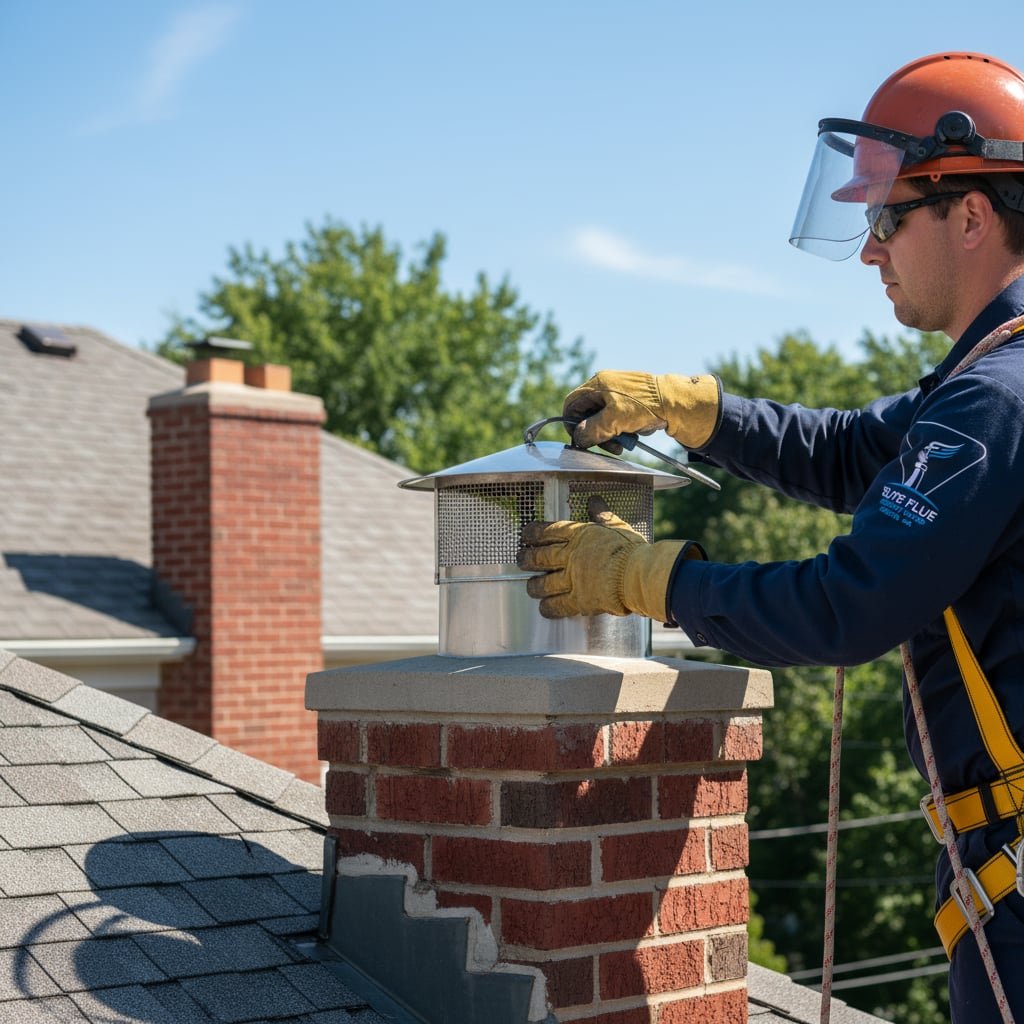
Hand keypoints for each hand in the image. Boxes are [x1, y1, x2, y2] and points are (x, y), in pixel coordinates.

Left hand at [516, 496, 705, 619]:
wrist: (639, 574)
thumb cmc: (632, 549)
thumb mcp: (617, 526)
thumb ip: (602, 515)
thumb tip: (594, 501)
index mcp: (579, 535)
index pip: (549, 531)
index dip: (533, 533)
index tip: (525, 535)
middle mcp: (570, 556)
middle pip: (540, 557)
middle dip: (527, 559)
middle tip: (520, 559)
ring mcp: (572, 579)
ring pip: (543, 583)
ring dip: (534, 585)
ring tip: (530, 587)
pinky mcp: (579, 601)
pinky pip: (557, 605)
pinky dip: (549, 607)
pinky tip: (544, 608)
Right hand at [563, 370, 720, 451]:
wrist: (675, 402)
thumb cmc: (644, 407)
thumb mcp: (613, 420)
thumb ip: (591, 429)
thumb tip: (578, 438)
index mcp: (598, 384)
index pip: (572, 403)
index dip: (571, 423)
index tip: (580, 440)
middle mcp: (606, 385)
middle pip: (588, 413)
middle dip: (597, 432)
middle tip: (609, 446)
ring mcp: (619, 393)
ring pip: (604, 418)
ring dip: (611, 434)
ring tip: (626, 441)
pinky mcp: (631, 401)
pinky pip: (618, 418)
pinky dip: (624, 428)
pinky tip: (636, 430)